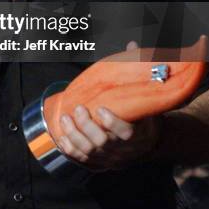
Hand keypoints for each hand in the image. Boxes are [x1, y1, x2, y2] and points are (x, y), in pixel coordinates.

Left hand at [57, 39, 159, 171]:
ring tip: (65, 118)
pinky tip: (62, 138)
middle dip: (87, 126)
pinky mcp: (100, 162)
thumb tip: (131, 46)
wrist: (147, 143)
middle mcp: (124, 149)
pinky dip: (71, 150)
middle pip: (103, 142)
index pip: (126, 132)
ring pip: (90, 151)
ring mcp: (111, 157)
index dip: (112, 123)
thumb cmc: (143, 114)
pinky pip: (83, 160)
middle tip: (77, 109)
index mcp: (139, 133)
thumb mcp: (144, 97)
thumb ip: (138, 73)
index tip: (101, 109)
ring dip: (75, 136)